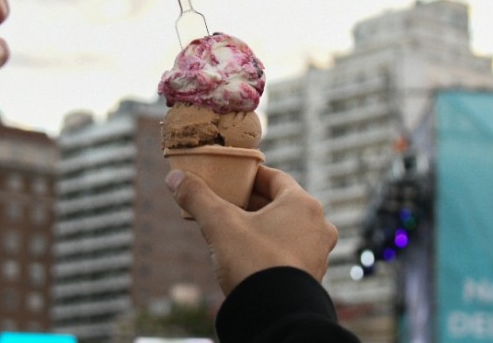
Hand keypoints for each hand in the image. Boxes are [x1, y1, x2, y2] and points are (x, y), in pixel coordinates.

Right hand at [166, 165, 337, 293]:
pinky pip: (287, 252)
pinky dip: (268, 248)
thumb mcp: (220, 224)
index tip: (229, 178)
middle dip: (250, 203)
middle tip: (224, 204)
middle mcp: (318, 226)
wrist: (273, 315)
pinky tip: (246, 255)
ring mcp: (317, 253)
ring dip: (260, 227)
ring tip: (232, 230)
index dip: (248, 177)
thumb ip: (198, 197)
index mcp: (303, 204)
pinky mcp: (310, 276)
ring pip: (284, 229)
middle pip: (280, 204)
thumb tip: (174, 177)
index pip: (275, 178)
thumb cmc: (253, 262)